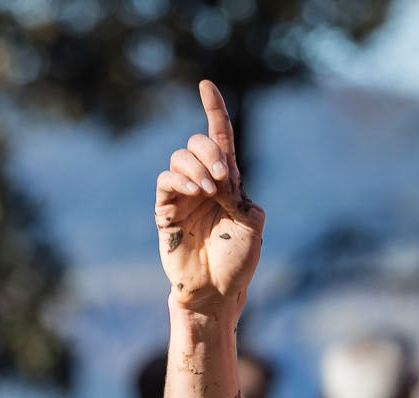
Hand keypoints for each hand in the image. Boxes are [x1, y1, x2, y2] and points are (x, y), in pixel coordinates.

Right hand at [155, 79, 263, 316]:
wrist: (216, 292)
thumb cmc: (237, 262)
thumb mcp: (253, 225)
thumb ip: (241, 195)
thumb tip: (220, 178)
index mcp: (229, 183)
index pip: (220, 138)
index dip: (213, 110)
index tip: (205, 85)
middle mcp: (204, 183)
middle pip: (199, 143)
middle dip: (211, 152)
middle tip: (223, 179)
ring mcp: (184, 195)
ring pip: (180, 158)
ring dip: (196, 167)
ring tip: (208, 191)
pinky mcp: (166, 210)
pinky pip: (165, 180)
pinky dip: (179, 179)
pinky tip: (193, 192)